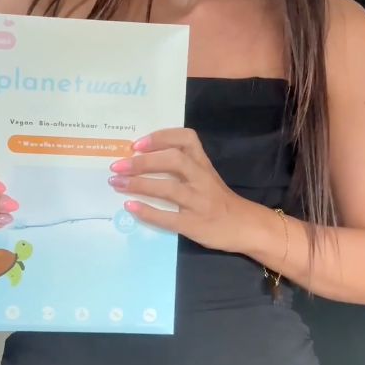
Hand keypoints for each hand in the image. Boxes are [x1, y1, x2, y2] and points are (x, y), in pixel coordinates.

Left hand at [108, 128, 243, 251]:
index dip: (160, 138)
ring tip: (117, 183)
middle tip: (118, 165)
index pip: (186, 139)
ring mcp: (199, 201)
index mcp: (203, 164)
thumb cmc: (219, 199)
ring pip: (169, 188)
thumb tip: (141, 160)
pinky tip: (131, 207)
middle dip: (143, 162)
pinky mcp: (195, 224)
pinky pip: (169, 217)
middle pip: (173, 160)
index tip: (137, 144)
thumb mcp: (205, 175)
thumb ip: (183, 166)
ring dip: (140, 184)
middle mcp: (202, 178)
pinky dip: (148, 212)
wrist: (247, 226)